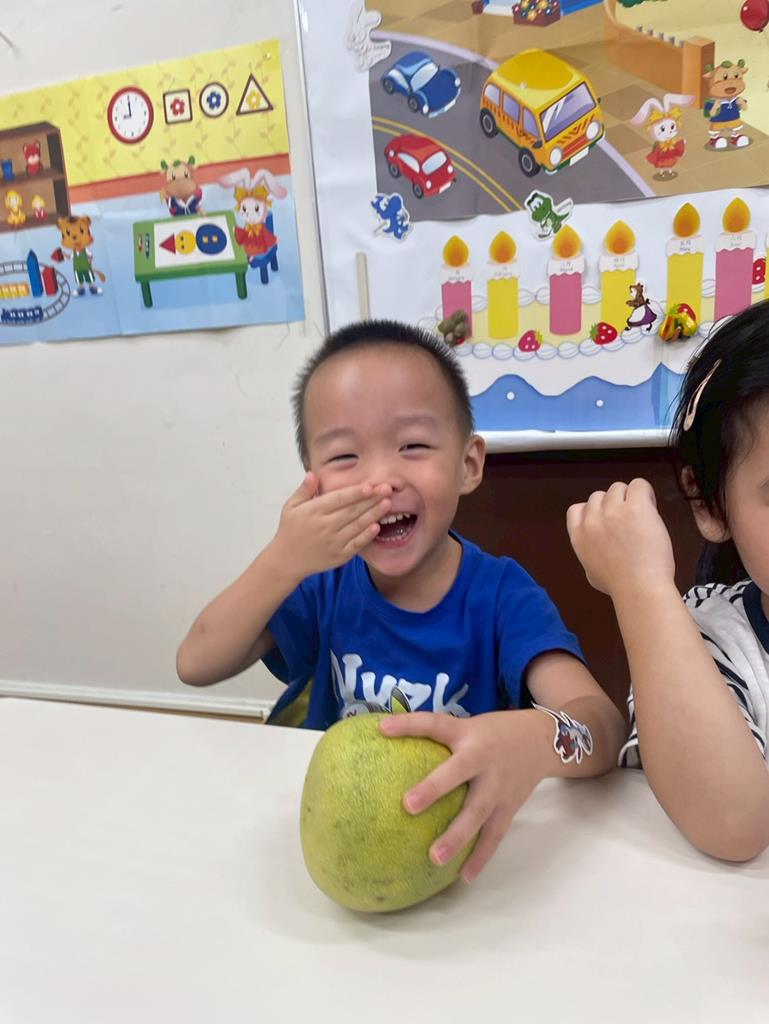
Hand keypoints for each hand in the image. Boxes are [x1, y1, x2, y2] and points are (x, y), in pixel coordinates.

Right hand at [270, 472, 391, 578]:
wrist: (286, 560)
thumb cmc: (290, 530)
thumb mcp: (290, 507)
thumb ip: (304, 490)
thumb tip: (312, 474)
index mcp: (313, 511)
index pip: (339, 499)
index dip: (356, 493)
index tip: (370, 485)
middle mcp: (324, 526)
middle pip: (352, 511)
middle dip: (371, 499)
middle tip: (387, 489)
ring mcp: (333, 542)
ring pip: (357, 526)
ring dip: (374, 514)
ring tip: (388, 504)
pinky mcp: (339, 555)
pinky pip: (356, 544)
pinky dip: (367, 536)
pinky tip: (377, 526)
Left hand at [380, 711, 546, 882]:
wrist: (542, 741)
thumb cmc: (493, 733)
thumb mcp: (467, 726)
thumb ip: (435, 735)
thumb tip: (386, 735)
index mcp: (468, 735)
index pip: (436, 725)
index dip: (410, 725)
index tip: (384, 728)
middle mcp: (484, 759)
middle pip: (459, 773)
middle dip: (435, 788)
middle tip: (407, 805)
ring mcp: (498, 786)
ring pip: (477, 813)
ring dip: (457, 836)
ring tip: (434, 858)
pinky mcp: (509, 808)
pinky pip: (494, 836)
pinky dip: (481, 857)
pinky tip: (464, 877)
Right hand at [566, 478, 675, 598]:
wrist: (639, 588)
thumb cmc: (618, 586)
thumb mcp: (590, 571)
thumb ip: (589, 551)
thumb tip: (598, 544)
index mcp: (578, 535)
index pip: (576, 508)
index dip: (593, 512)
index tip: (606, 521)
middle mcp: (592, 519)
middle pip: (598, 496)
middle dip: (613, 505)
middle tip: (628, 521)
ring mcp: (613, 511)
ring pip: (618, 488)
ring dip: (630, 498)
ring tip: (642, 516)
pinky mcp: (636, 507)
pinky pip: (639, 484)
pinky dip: (645, 492)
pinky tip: (651, 507)